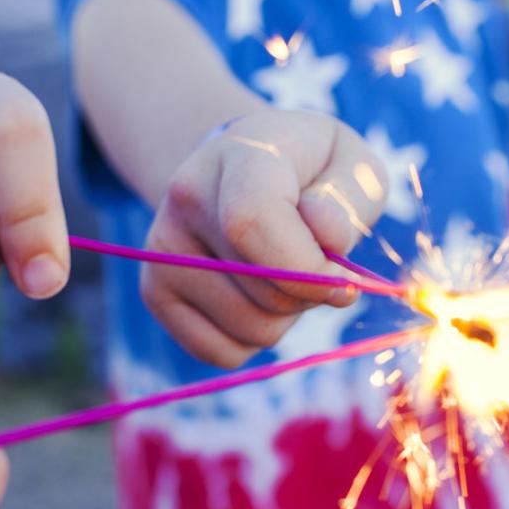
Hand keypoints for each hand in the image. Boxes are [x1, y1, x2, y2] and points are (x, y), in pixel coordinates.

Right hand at [143, 109, 387, 367]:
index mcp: (240, 154)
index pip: (252, 223)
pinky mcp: (155, 291)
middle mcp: (187, 197)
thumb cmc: (312, 172)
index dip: (306, 269)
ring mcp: (162, 248)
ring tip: (282, 270)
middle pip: (268, 291)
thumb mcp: (352, 165)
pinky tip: (255, 294)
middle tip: (314, 257)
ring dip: (288, 316)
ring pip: (252, 329)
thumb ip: (350, 197)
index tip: (346, 281)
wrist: (245, 168)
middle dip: (311, 291)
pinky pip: (224, 353)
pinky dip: (254, 339)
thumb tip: (327, 237)